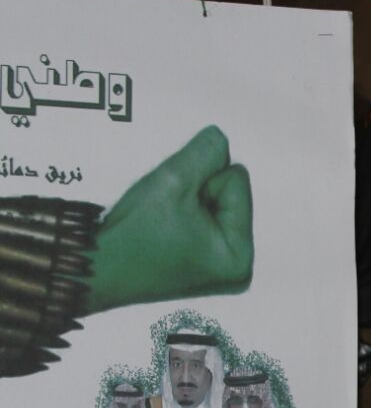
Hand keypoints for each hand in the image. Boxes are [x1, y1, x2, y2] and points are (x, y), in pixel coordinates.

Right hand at [83, 126, 253, 313]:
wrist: (93, 270)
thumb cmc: (132, 233)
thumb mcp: (173, 180)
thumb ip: (206, 152)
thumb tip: (222, 137)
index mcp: (240, 255)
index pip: (238, 179)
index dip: (200, 181)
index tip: (171, 208)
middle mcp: (240, 267)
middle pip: (231, 192)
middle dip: (197, 193)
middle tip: (163, 216)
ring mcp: (223, 269)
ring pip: (217, 203)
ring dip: (188, 202)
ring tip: (160, 225)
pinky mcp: (206, 265)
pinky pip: (206, 218)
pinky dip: (184, 215)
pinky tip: (163, 231)